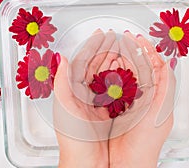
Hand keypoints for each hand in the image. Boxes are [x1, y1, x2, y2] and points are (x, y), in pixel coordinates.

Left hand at [53, 29, 119, 167]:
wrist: (87, 162)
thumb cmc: (72, 137)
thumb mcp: (64, 107)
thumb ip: (62, 81)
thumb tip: (60, 57)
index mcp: (71, 89)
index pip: (82, 61)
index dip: (92, 46)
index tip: (101, 34)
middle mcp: (83, 93)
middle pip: (95, 65)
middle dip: (105, 49)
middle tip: (115, 37)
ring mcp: (96, 100)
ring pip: (106, 75)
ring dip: (115, 61)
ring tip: (123, 49)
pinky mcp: (107, 110)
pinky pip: (115, 89)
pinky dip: (121, 78)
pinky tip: (128, 71)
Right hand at [109, 32, 175, 167]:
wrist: (127, 163)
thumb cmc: (146, 142)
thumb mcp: (162, 112)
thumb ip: (166, 87)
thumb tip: (168, 63)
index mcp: (157, 95)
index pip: (154, 66)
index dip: (147, 50)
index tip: (138, 38)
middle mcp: (144, 96)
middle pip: (139, 67)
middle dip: (132, 50)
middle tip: (123, 37)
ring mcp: (129, 101)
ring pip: (126, 74)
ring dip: (120, 59)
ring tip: (113, 47)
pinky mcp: (115, 107)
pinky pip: (113, 86)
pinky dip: (109, 74)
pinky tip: (104, 66)